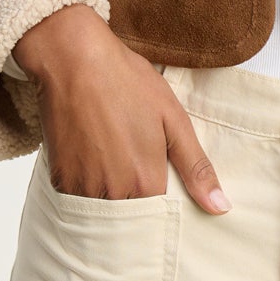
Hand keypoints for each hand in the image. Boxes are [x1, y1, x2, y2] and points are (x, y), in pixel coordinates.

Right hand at [11, 6, 232, 215]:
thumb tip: (221, 207)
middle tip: (135, 171)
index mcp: (146, 181)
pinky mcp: (59, 179)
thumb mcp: (173, 118)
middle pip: (130, 219)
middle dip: (137, 207)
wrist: (74, 60)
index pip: (160, 220)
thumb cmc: (127, 82)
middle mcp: (113, 193)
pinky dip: (87, 188)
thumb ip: (196, 166)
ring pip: (102, 213)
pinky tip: (94, 158)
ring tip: (114, 163)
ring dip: (111, 198)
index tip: (164, 194)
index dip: (164, 209)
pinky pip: (77, 200)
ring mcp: (82, 188)